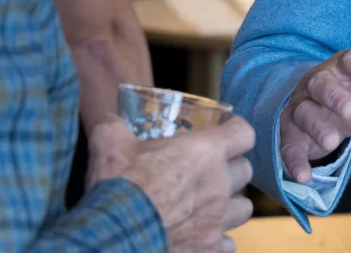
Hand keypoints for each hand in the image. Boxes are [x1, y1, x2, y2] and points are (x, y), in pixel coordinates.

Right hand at [88, 116, 255, 252]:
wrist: (111, 238)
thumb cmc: (117, 188)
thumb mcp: (110, 144)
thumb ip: (112, 122)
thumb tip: (105, 112)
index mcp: (206, 152)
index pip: (244, 133)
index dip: (235, 129)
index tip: (225, 129)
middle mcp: (220, 185)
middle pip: (245, 170)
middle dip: (230, 168)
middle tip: (209, 169)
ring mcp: (218, 220)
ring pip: (243, 207)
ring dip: (229, 204)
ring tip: (209, 205)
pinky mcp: (209, 249)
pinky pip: (227, 243)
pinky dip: (217, 239)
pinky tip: (200, 235)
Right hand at [279, 48, 350, 184]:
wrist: (323, 114)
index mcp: (345, 66)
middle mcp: (319, 83)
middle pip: (321, 84)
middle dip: (334, 97)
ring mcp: (301, 108)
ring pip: (303, 113)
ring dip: (316, 126)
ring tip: (332, 142)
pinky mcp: (290, 134)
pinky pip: (288, 146)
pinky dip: (293, 161)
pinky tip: (303, 177)